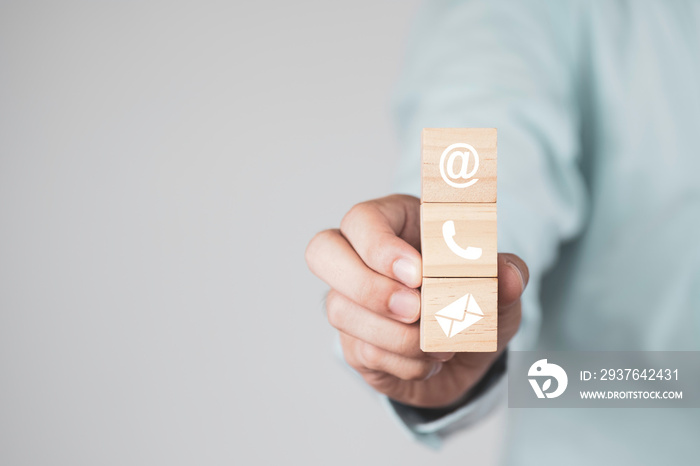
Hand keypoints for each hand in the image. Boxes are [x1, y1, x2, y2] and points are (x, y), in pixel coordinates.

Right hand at [305, 194, 528, 407]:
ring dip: (397, 335)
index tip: (419, 274)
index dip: (381, 247)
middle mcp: (360, 257)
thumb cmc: (475, 300)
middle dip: (366, 285)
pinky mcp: (352, 341)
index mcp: (394, 223)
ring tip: (442, 343)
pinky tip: (431, 360)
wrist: (469, 352)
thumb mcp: (501, 286)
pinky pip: (362, 351)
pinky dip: (404, 362)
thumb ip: (507, 274)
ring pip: (340, 309)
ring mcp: (350, 300)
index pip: (362, 219)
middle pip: (322, 251)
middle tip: (415, 309)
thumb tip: (507, 274)